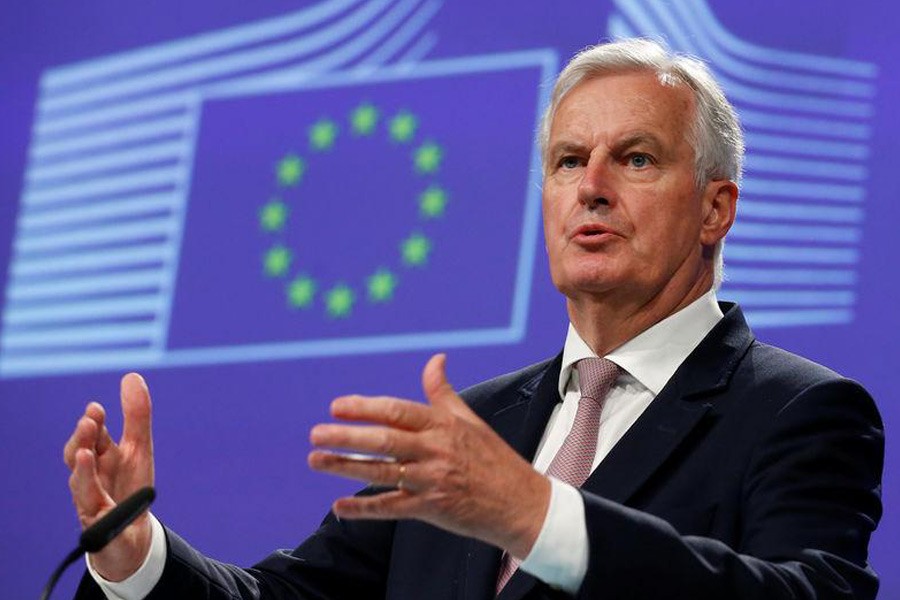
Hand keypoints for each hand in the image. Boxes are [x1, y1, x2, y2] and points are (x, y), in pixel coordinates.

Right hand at [63, 373, 154, 581]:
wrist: (130, 536)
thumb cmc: (129, 488)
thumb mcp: (139, 449)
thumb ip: (136, 416)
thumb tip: (131, 375)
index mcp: (102, 457)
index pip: (92, 435)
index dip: (92, 422)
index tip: (96, 408)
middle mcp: (92, 478)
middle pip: (79, 457)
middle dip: (82, 440)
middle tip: (89, 421)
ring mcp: (92, 503)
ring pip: (80, 487)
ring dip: (82, 471)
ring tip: (84, 453)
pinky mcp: (99, 530)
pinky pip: (95, 521)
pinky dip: (96, 512)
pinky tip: (98, 502)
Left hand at [308, 354, 550, 558]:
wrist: (521, 502)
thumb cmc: (493, 458)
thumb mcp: (469, 419)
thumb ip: (442, 391)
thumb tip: (435, 359)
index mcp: (443, 425)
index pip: (397, 411)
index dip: (365, 408)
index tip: (337, 407)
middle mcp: (436, 451)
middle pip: (384, 441)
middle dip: (346, 437)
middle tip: (315, 434)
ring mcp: (433, 481)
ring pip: (381, 473)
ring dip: (345, 468)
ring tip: (316, 461)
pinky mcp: (431, 509)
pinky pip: (391, 508)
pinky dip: (364, 508)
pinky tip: (339, 506)